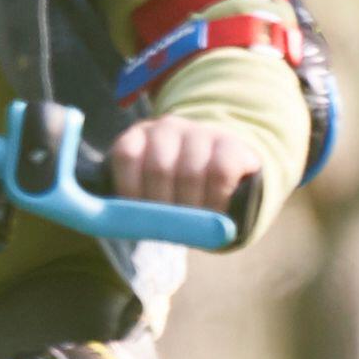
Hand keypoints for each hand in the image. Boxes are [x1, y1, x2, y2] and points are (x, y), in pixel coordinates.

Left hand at [108, 120, 265, 220]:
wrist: (226, 173)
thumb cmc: (179, 192)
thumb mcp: (152, 193)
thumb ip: (137, 207)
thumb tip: (129, 225)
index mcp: (139, 136)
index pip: (127, 155)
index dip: (130, 189)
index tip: (138, 218)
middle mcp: (168, 128)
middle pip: (159, 168)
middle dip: (163, 207)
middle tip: (169, 230)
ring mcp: (201, 131)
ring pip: (189, 173)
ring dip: (190, 208)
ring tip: (193, 226)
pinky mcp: (231, 144)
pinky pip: (221, 173)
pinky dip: (216, 199)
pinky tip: (215, 213)